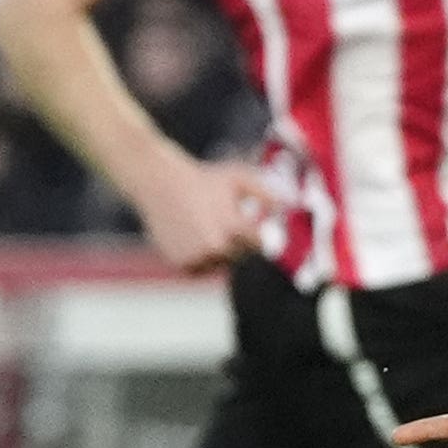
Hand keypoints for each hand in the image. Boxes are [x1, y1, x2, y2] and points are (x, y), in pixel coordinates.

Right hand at [133, 155, 273, 273]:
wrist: (160, 182)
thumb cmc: (203, 179)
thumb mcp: (238, 178)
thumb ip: (265, 194)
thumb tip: (287, 208)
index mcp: (234, 227)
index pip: (260, 244)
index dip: (255, 233)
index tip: (244, 221)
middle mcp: (216, 246)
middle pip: (241, 256)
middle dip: (237, 243)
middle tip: (218, 221)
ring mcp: (197, 257)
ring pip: (221, 264)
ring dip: (219, 253)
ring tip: (204, 227)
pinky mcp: (182, 264)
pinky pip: (201, 269)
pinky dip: (200, 259)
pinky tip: (192, 236)